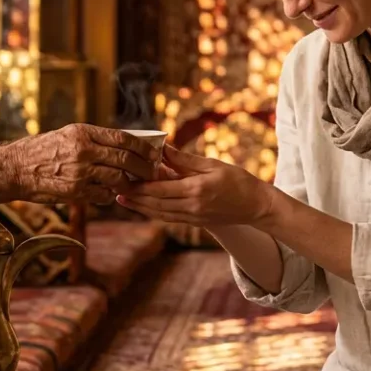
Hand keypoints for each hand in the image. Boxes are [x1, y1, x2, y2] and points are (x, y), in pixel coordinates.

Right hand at [9, 124, 161, 204]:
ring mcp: (79, 172)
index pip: (122, 138)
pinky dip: (110, 195)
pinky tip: (109, 193)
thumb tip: (124, 145)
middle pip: (125, 159)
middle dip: (144, 167)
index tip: (153, 152)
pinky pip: (103, 195)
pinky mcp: (75, 192)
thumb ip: (93, 139)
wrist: (15, 169)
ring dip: (129, 183)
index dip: (142, 146)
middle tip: (153, 172)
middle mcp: (83, 150)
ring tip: (133, 184)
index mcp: (83, 132)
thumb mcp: (67, 134)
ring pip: (117, 178)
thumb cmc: (41, 150)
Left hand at [115, 145, 274, 226]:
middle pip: (154, 204)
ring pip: (159, 213)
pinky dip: (153, 211)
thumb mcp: (212, 165)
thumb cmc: (238, 181)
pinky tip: (143, 205)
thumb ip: (185, 160)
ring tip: (122, 199)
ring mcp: (193, 217)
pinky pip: (169, 217)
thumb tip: (163, 149)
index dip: (138, 186)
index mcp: (195, 190)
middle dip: (133, 197)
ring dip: (140, 207)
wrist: (256, 206)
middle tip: (115, 189)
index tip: (123, 178)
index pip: (159, 190)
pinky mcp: (195, 222)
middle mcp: (192, 207)